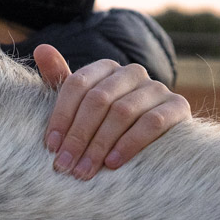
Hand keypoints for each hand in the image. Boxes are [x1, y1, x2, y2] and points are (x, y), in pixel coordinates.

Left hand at [34, 44, 190, 179]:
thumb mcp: (80, 103)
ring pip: (122, 112)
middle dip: (78, 136)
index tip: (50, 147)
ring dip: (100, 144)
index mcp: (105, 67)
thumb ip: (59, 79)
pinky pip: (152, 123)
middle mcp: (132, 72)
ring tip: (85, 170)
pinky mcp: (178, 106)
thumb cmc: (105, 121)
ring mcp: (157, 87)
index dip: (61, 116)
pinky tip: (113, 163)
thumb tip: (40, 49)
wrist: (155, 139)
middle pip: (98, 100)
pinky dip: (129, 144)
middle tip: (64, 165)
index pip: (77, 85)